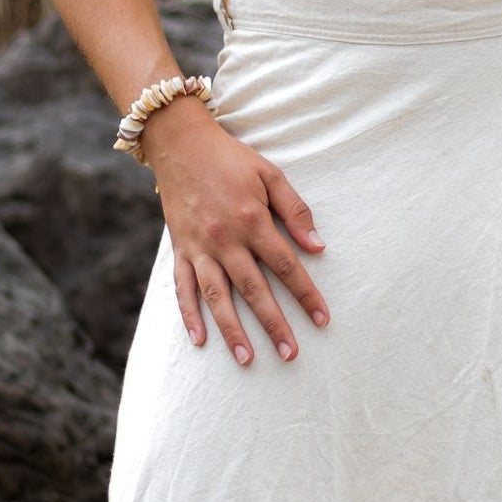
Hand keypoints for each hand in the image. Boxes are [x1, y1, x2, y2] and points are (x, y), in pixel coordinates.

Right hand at [144, 98, 328, 363]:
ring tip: (247, 359)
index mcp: (250, 219)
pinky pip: (182, 287)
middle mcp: (223, 238)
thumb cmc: (230, 158)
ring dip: (232, 330)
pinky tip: (200, 340)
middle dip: (273, 324)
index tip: (322, 319)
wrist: (179, 142)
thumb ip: (295, 211)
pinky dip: (189, 315)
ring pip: (217, 296)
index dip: (305, 293)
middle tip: (290, 354)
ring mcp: (198, 246)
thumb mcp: (270, 174)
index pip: (285, 265)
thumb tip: (318, 247)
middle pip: (253, 289)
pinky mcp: (179, 248)